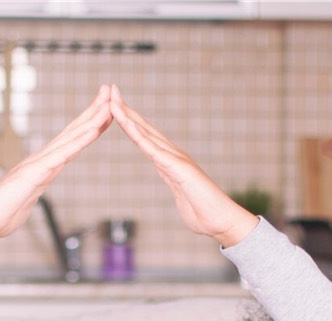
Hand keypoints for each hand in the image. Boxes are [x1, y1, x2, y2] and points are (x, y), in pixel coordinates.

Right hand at [0, 86, 113, 244]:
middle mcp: (42, 159)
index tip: (104, 110)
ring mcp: (38, 163)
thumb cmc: (0, 213)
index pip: (71, 141)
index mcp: (43, 166)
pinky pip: (62, 155)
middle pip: (73, 131)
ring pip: (71, 138)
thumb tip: (31, 192)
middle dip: (93, 110)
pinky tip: (94, 130)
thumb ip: (31, 192)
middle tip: (109, 90)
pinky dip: (79, 142)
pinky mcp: (35, 173)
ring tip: (109, 103)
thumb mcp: (25, 200)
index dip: (88, 124)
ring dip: (91, 120)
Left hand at [109, 87, 258, 247]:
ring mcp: (176, 159)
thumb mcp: (182, 196)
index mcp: (171, 161)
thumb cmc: (203, 212)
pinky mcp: (178, 168)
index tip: (115, 106)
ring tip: (113, 101)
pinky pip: (153, 150)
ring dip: (128, 117)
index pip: (146, 137)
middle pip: (144, 128)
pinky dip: (139, 136)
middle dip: (126, 109)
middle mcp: (173, 154)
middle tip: (110, 89)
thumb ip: (176, 186)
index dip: (130, 121)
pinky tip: (126, 124)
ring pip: (146, 134)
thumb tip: (175, 184)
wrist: (221, 220)